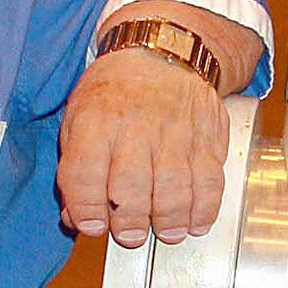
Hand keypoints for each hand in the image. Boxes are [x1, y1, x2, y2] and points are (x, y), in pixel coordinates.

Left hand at [57, 50, 229, 247]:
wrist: (160, 51)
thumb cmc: (114, 91)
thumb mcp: (79, 119)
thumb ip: (76, 171)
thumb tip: (76, 219)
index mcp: (96, 122)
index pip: (84, 174)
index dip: (86, 208)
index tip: (92, 225)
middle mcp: (136, 127)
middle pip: (131, 187)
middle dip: (129, 222)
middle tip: (130, 235)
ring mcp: (176, 132)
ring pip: (174, 188)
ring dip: (169, 220)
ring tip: (165, 233)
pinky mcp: (207, 137)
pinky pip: (211, 181)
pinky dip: (205, 209)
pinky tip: (195, 222)